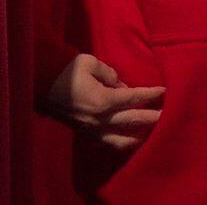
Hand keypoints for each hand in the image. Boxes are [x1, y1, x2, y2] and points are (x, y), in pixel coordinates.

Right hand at [40, 54, 164, 152]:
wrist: (40, 84)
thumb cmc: (65, 70)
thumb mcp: (89, 62)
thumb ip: (109, 73)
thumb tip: (119, 84)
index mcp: (104, 99)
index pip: (133, 97)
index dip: (150, 94)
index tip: (163, 91)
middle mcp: (102, 118)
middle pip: (133, 120)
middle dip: (151, 117)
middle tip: (166, 115)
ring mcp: (93, 128)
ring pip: (122, 138)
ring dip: (138, 135)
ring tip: (149, 133)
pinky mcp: (85, 132)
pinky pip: (107, 143)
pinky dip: (120, 143)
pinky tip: (127, 141)